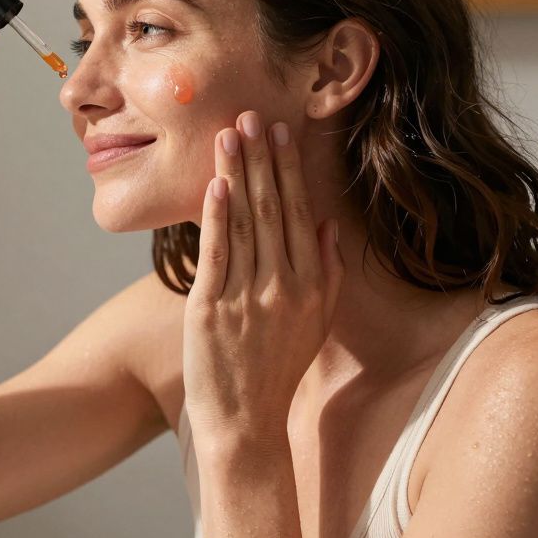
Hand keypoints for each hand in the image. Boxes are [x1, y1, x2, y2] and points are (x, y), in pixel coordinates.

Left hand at [182, 111, 343, 446]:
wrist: (247, 422)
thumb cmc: (278, 370)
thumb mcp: (317, 322)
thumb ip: (326, 272)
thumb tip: (326, 224)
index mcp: (311, 285)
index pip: (297, 213)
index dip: (287, 170)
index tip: (280, 131)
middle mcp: (283, 286)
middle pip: (271, 210)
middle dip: (261, 159)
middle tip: (251, 115)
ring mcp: (247, 297)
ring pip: (243, 224)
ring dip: (237, 175)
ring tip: (229, 134)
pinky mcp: (211, 309)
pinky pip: (217, 255)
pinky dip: (217, 218)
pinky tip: (216, 186)